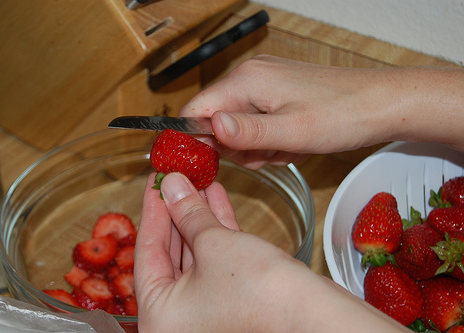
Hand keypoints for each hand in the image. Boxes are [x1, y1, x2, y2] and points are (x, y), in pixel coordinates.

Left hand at [133, 172, 294, 330]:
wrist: (314, 317)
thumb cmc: (259, 293)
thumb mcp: (213, 244)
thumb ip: (187, 212)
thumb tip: (171, 184)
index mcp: (161, 316)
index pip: (147, 252)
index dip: (152, 210)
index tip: (154, 181)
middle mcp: (180, 318)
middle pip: (171, 253)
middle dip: (177, 210)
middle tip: (176, 179)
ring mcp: (207, 310)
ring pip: (196, 254)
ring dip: (199, 216)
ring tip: (199, 181)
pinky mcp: (232, 300)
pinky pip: (216, 260)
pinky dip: (217, 231)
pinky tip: (217, 199)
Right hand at [180, 55, 463, 168]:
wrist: (381, 103)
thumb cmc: (342, 115)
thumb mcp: (292, 132)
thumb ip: (247, 132)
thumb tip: (209, 128)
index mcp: (246, 80)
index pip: (196, 111)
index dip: (196, 141)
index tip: (207, 165)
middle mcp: (250, 76)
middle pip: (216, 120)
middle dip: (237, 146)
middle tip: (267, 154)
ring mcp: (265, 83)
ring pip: (239, 125)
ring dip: (257, 145)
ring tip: (286, 147)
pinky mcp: (278, 92)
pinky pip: (258, 122)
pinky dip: (270, 138)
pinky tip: (292, 141)